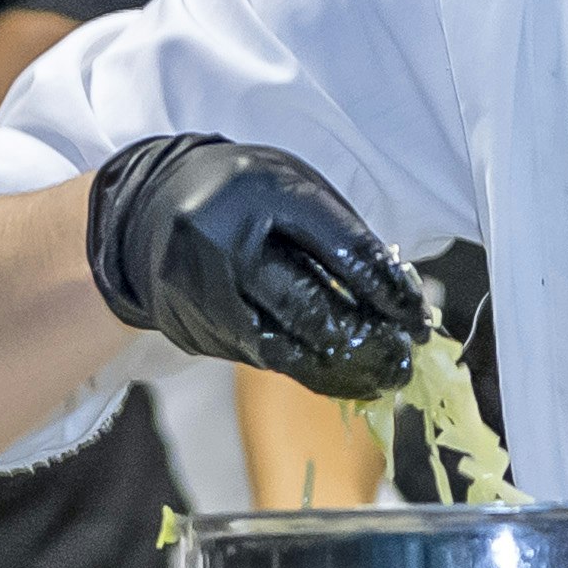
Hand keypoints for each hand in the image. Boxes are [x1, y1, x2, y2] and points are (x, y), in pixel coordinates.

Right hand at [82, 135, 427, 400]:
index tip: (415, 320)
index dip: (386, 291)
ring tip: (376, 380)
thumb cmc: (244, 194)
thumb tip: (395, 299)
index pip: (341, 250)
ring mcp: (201, 288)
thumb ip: (338, 233)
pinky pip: (256, 355)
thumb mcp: (291, 186)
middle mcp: (226, 240)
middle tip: (401, 361)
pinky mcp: (191, 325)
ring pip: (281, 344)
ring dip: (336, 368)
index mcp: (264, 192)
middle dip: (362, 339)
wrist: (152, 204)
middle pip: (308, 306)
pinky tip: (332, 375)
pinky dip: (299, 366)